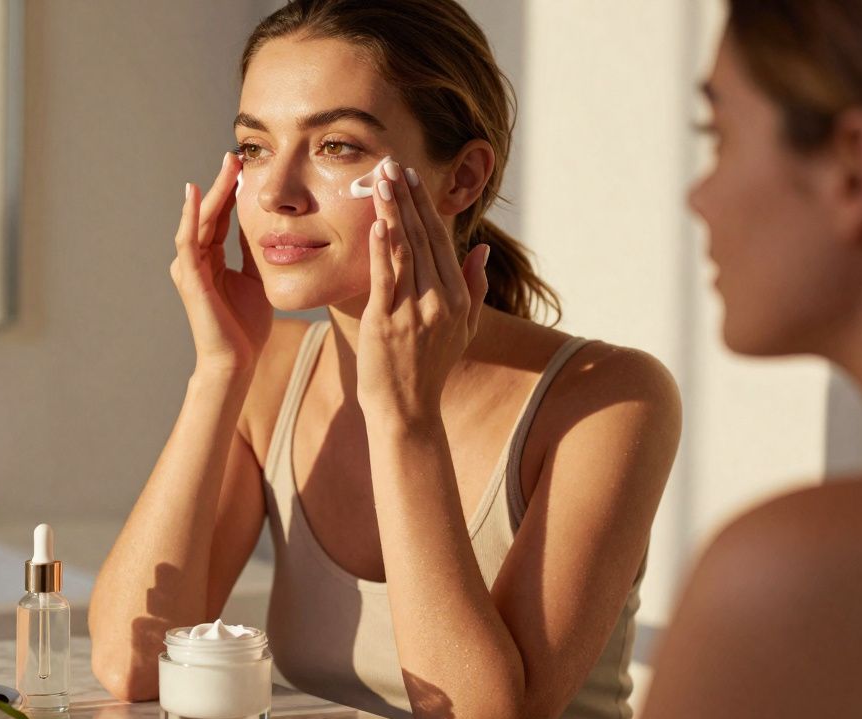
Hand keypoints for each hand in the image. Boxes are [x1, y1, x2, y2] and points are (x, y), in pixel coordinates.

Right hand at [171, 153, 271, 374]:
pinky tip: (196, 194)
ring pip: (198, 221)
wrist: (237, 360)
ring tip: (226, 167)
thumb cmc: (246, 327)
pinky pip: (188, 240)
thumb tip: (265, 227)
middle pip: (208, 213)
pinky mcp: (190, 277)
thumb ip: (253, 254)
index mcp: (211, 260)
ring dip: (212, 192)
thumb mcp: (257, 280)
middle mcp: (196, 260)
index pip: (220, 218)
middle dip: (223, 184)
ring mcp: (190, 267)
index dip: (232, 192)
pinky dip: (191, 216)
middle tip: (235, 156)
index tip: (246, 168)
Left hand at [356, 160, 488, 423]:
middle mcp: (441, 300)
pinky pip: (385, 277)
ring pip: (404, 250)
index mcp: (458, 298)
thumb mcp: (464, 329)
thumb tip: (483, 250)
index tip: (412, 177)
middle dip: (408, 198)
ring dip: (392, 212)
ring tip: (381, 180)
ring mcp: (414, 310)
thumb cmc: (430, 369)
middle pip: (423, 238)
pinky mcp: (386, 322)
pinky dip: (382, 248)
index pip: (441, 241)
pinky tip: (378, 222)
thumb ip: (475, 287)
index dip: (426, 207)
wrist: (408, 411)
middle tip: (392, 164)